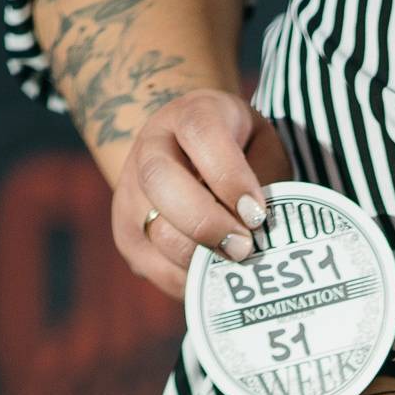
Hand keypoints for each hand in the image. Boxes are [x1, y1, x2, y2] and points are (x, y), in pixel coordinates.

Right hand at [114, 91, 292, 298]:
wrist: (189, 160)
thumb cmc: (242, 157)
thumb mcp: (263, 149)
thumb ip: (267, 178)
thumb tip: (265, 231)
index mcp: (189, 114)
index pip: (200, 134)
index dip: (229, 177)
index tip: (256, 213)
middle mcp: (151, 146)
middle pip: (161, 182)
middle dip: (207, 223)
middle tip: (244, 247)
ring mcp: (131, 191)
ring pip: (159, 233)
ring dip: (202, 258)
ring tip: (234, 261)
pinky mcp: (127, 236)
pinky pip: (159, 269)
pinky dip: (192, 280)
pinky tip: (215, 272)